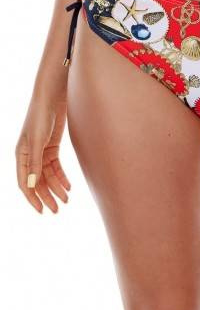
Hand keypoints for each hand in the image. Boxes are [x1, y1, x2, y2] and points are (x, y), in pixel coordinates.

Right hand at [15, 97, 70, 212]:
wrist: (52, 98)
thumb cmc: (41, 117)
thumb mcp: (37, 141)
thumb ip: (34, 163)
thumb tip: (30, 185)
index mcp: (21, 155)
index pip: (24, 183)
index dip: (32, 198)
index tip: (42, 211)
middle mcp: (29, 156)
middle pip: (37, 181)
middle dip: (47, 196)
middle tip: (58, 209)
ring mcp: (41, 152)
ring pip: (48, 176)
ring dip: (56, 188)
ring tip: (66, 200)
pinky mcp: (52, 147)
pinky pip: (56, 167)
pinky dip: (61, 177)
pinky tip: (68, 186)